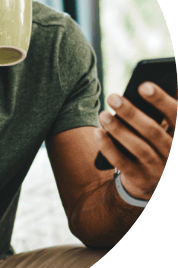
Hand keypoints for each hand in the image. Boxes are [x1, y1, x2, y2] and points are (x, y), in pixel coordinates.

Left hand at [94, 82, 176, 199]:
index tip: (143, 85)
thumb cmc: (159, 143)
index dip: (161, 100)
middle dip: (131, 113)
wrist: (159, 182)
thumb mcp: (167, 129)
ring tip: (102, 114)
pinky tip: (98, 132)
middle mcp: (173, 153)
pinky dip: (108, 147)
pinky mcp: (141, 179)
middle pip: (153, 131)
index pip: (176, 115)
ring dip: (118, 130)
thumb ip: (161, 110)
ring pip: (138, 147)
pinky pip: (122, 163)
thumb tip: (145, 84)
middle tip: (112, 96)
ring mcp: (158, 168)